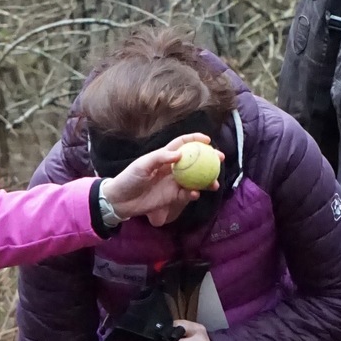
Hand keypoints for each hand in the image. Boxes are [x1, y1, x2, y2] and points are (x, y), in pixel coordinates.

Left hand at [102, 133, 222, 224]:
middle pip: (195, 161)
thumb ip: (160, 158)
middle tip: (220, 160)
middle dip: (209, 160)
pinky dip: (193, 193)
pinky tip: (195, 194)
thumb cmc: (129, 178)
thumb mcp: (142, 165)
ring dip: (206, 180)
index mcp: (164, 156)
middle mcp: (172, 168)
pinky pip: (187, 194)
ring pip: (195, 179)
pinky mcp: (172, 197)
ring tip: (214, 183)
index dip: (195, 140)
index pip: (183, 144)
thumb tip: (179, 154)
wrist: (120, 200)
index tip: (208, 140)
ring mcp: (173, 182)